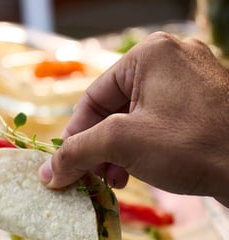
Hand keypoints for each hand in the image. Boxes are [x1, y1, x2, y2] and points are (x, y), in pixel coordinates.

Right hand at [39, 33, 228, 205]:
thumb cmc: (190, 145)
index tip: (65, 165)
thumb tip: (46, 172)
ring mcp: (189, 83)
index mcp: (150, 54)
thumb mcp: (121, 144)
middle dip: (97, 149)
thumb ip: (76, 153)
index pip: (92, 97)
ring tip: (115, 180)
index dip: (74, 136)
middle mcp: (171, 61)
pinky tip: (135, 173)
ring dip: (115, 154)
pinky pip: (154, 126)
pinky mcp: (200, 107)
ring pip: (132, 120)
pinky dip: (138, 151)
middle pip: (111, 110)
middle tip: (92, 177)